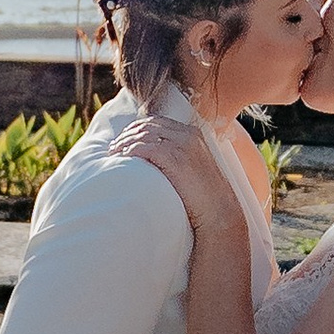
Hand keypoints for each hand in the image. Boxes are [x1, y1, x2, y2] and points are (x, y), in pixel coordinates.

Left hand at [104, 113, 235, 232]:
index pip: (157, 122)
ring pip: (145, 134)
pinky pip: (147, 148)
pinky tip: (123, 157)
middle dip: (127, 134)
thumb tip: (156, 159)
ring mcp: (183, 145)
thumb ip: (178, 157)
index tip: (123, 140)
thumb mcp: (193, 169)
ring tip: (113, 153)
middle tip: (114, 147)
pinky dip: (132, 150)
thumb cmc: (204, 196)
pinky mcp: (176, 158)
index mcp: (192, 134)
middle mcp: (188, 135)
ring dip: (125, 142)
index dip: (136, 129)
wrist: (219, 211)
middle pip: (148, 125)